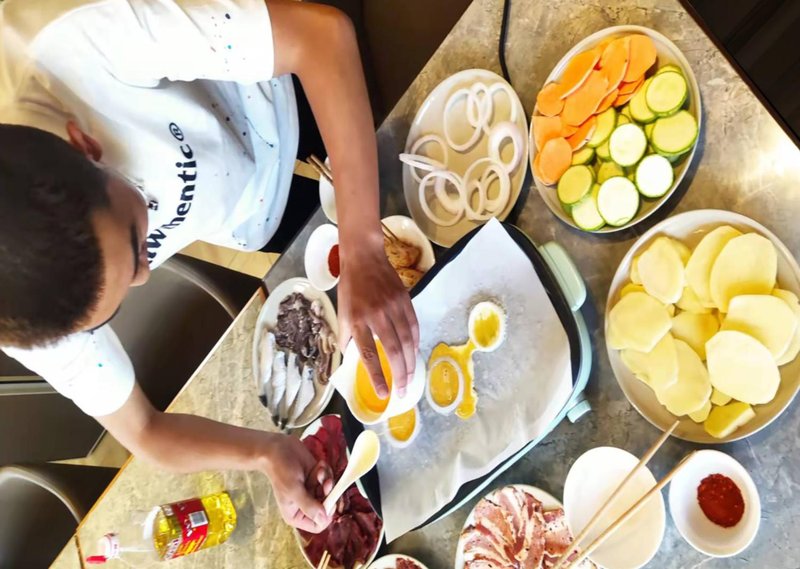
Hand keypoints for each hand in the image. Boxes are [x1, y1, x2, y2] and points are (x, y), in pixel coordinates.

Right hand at [263, 434, 333, 532]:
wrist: (278, 448)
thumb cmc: (280, 469)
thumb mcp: (293, 490)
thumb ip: (309, 506)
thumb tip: (323, 519)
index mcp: (296, 515)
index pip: (318, 525)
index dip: (326, 515)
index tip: (328, 500)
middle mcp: (305, 505)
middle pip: (327, 508)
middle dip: (328, 494)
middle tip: (324, 483)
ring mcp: (312, 491)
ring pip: (331, 493)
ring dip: (327, 480)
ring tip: (318, 471)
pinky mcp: (317, 478)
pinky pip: (330, 479)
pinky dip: (326, 472)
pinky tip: (317, 466)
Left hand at [338, 231, 419, 397]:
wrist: (365, 258)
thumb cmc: (350, 288)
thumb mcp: (342, 314)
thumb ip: (347, 338)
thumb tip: (354, 360)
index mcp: (357, 320)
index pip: (368, 354)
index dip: (377, 376)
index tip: (384, 393)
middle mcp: (376, 315)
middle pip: (393, 351)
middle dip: (401, 374)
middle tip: (402, 391)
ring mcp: (393, 307)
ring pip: (408, 341)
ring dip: (411, 363)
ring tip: (411, 378)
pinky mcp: (406, 301)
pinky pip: (414, 327)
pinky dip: (415, 344)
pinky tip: (414, 355)